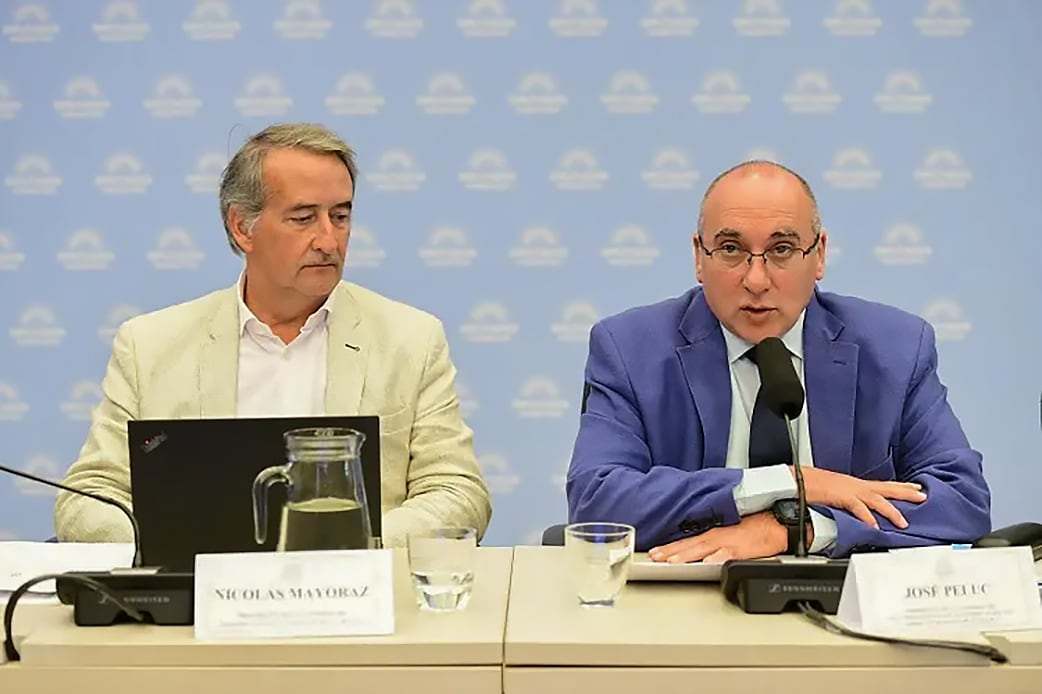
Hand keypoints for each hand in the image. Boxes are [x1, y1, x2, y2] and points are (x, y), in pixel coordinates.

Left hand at [647, 511, 791, 563]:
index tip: (655, 551)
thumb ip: (715, 538)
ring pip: (703, 549)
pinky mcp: (743, 549)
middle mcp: (718, 535)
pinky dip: (717, 559)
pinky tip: (707, 563)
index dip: (671, 545)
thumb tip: (700, 548)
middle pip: (690, 544)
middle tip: (654, 557)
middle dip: (670, 551)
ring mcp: (729, 542)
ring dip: (686, 555)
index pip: (688, 539)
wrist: (779, 521)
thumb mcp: (731, 528)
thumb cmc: (758, 524)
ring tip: (671, 561)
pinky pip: (728, 555)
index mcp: (715, 531)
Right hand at [796, 466, 925, 528]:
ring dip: (891, 510)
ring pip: (876, 499)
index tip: (917, 489)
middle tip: (923, 498)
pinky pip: (856, 507)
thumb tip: (859, 511)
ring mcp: (849, 490)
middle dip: (905, 493)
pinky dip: (866, 516)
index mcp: (855, 485)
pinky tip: (874, 525)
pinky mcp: (839, 496)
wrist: (796, 480)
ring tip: (903, 522)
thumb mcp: (835, 493)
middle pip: (886, 488)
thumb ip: (848, 501)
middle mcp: (856, 485)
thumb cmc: (812, 486)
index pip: (883, 485)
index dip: (901, 487)